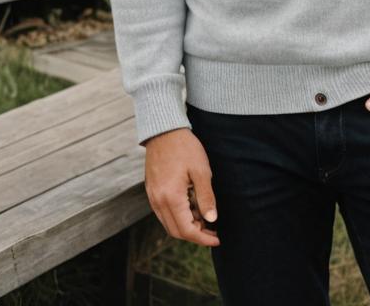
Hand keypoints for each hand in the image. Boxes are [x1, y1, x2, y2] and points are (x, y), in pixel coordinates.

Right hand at [142, 127, 220, 246]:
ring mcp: (152, 197)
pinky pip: (164, 213)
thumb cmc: (185, 148)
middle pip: (176, 231)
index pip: (186, 230)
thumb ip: (206, 197)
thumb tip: (212, 220)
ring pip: (169, 224)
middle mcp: (158, 202)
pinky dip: (178, 216)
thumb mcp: (201, 171)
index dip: (203, 238)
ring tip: (204, 217)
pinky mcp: (152, 191)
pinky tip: (191, 207)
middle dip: (195, 235)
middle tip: (213, 230)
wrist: (164, 130)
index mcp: (170, 198)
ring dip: (186, 226)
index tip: (217, 238)